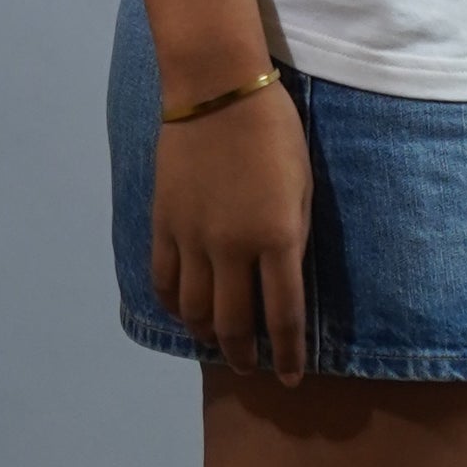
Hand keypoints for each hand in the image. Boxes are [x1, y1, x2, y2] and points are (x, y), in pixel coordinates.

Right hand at [152, 77, 313, 383]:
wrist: (217, 90)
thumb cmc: (275, 131)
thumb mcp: (303, 185)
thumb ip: (294, 236)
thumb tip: (284, 281)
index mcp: (275, 238)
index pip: (283, 315)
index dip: (289, 353)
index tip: (293, 377)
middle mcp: (231, 248)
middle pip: (234, 323)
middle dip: (246, 355)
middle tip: (254, 369)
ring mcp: (192, 238)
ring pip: (194, 310)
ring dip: (208, 336)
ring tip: (220, 345)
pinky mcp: (163, 224)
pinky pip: (164, 280)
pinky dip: (173, 306)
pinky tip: (184, 313)